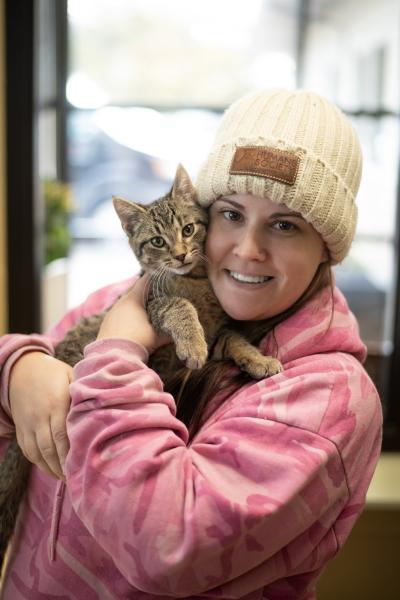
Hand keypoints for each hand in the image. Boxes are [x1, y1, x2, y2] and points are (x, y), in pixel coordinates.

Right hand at [9, 351, 72, 479]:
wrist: (22, 369)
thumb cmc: (54, 373)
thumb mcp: (71, 376)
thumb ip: (84, 393)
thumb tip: (103, 408)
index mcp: (55, 403)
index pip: (62, 434)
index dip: (70, 453)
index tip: (82, 465)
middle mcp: (39, 416)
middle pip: (50, 448)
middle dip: (63, 466)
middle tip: (78, 480)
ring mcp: (27, 424)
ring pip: (38, 453)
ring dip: (52, 469)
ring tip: (67, 480)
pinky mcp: (21, 429)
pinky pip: (28, 451)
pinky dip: (39, 463)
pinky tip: (52, 471)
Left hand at [97, 275, 169, 352]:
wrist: (113, 357)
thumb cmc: (137, 342)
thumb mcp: (156, 337)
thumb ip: (168, 333)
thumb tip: (180, 332)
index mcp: (133, 300)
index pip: (144, 281)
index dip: (153, 278)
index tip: (160, 276)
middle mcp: (120, 303)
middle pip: (133, 292)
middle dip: (143, 293)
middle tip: (154, 295)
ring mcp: (111, 313)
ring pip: (124, 304)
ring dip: (133, 306)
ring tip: (143, 311)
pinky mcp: (105, 324)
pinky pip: (117, 315)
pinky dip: (125, 316)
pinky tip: (130, 324)